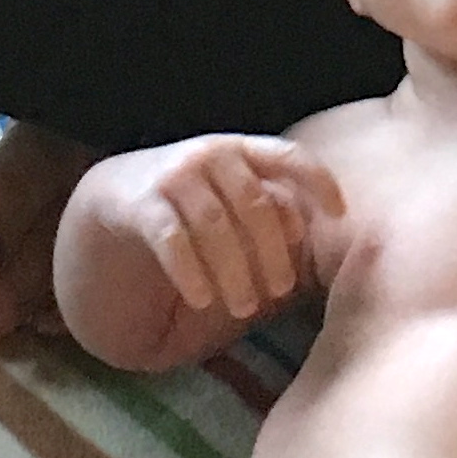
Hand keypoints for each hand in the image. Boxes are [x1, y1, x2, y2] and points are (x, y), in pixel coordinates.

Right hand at [82, 135, 345, 322]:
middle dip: (271, 251)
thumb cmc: (191, 200)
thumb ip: (267, 205)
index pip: (288, 156)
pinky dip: (191, 272)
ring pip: (215, 226)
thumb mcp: (230, 194)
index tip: (340, 214)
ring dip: (234, 271)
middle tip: (282, 290)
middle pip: (253, 203)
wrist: (115, 194)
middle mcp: (210, 155)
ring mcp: (174, 177)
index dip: (317, 181)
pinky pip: (173, 241)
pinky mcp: (142, 205)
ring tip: (246, 307)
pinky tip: (202, 299)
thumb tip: (304, 232)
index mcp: (240, 150)